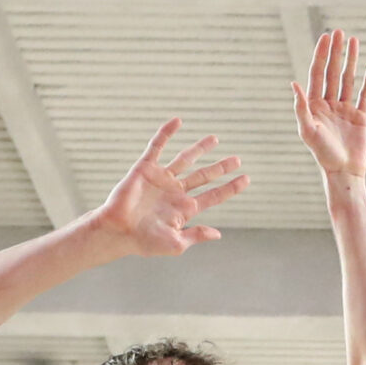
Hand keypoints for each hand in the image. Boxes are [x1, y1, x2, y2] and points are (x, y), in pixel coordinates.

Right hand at [97, 120, 246, 256]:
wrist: (119, 231)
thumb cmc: (144, 242)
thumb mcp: (176, 243)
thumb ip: (196, 235)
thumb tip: (218, 234)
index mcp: (185, 209)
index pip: (213, 196)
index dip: (230, 188)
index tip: (246, 179)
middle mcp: (176, 191)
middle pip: (203, 176)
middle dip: (220, 168)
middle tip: (237, 159)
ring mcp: (162, 178)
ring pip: (185, 159)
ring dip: (200, 149)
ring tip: (215, 139)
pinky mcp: (146, 168)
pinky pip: (158, 146)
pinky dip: (167, 133)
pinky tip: (178, 121)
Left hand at [292, 30, 365, 181]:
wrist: (344, 172)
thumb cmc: (323, 154)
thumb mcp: (308, 131)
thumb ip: (301, 107)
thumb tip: (294, 83)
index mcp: (315, 105)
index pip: (317, 74)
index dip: (321, 55)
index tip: (325, 38)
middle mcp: (329, 104)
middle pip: (332, 72)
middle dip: (335, 52)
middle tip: (339, 32)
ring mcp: (345, 109)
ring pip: (348, 79)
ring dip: (351, 60)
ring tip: (354, 41)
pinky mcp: (360, 117)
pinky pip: (365, 94)